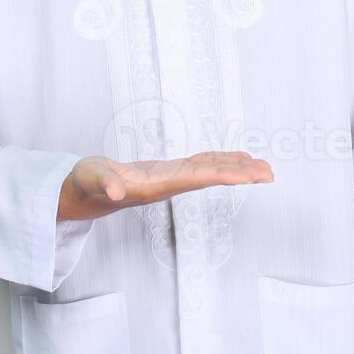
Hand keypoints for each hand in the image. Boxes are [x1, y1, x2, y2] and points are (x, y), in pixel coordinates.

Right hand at [57, 151, 273, 220]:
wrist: (82, 194)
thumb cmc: (86, 185)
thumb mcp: (90, 178)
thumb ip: (103, 183)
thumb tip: (116, 190)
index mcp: (156, 185)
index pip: (197, 179)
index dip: (224, 175)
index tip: (249, 176)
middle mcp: (169, 184)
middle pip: (211, 177)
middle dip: (240, 175)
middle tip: (270, 173)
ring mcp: (170, 178)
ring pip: (210, 171)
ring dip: (236, 168)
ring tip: (262, 166)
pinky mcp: (167, 172)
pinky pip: (200, 165)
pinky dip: (220, 160)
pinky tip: (235, 158)